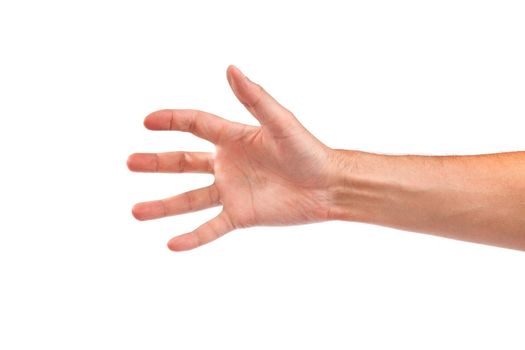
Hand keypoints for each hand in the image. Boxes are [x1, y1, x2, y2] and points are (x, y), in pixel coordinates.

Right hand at [128, 66, 335, 250]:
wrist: (329, 185)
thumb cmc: (307, 150)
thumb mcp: (280, 122)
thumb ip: (254, 98)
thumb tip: (230, 68)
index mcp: (234, 138)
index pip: (195, 125)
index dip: (171, 121)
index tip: (147, 121)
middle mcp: (227, 164)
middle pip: (184, 162)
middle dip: (157, 163)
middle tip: (130, 162)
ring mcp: (232, 191)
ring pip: (190, 199)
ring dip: (163, 206)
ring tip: (136, 211)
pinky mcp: (241, 215)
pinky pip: (211, 227)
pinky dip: (193, 237)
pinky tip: (172, 244)